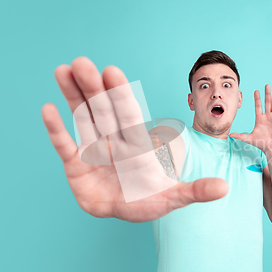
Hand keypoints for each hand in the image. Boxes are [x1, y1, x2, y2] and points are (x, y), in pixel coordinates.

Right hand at [41, 57, 227, 221]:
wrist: (127, 208)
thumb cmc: (149, 199)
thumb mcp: (172, 198)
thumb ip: (194, 191)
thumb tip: (224, 189)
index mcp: (137, 145)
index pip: (128, 115)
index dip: (120, 95)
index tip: (112, 72)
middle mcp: (114, 141)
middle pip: (103, 110)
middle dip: (93, 88)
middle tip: (81, 62)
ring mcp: (93, 150)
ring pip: (82, 118)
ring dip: (72, 96)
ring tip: (62, 70)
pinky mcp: (75, 164)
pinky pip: (64, 144)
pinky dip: (56, 129)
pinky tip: (47, 109)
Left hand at [229, 84, 271, 156]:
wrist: (271, 149)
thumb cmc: (261, 144)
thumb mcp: (249, 139)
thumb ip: (240, 136)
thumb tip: (230, 134)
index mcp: (259, 119)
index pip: (258, 106)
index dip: (257, 99)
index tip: (256, 91)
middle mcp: (267, 116)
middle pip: (267, 103)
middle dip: (267, 94)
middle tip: (267, 85)